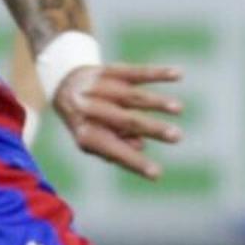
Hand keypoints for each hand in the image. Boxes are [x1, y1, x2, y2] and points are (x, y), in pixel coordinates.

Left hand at [52, 60, 185, 180]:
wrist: (65, 86)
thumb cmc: (90, 123)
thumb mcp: (96, 142)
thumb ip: (116, 148)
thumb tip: (139, 146)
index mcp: (85, 133)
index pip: (112, 150)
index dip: (134, 162)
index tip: (157, 174)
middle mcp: (89, 108)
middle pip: (125, 120)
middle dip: (152, 128)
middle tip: (177, 137)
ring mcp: (99, 87)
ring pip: (132, 95)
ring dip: (157, 101)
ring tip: (179, 109)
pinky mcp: (110, 70)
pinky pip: (136, 71)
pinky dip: (158, 73)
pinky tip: (177, 75)